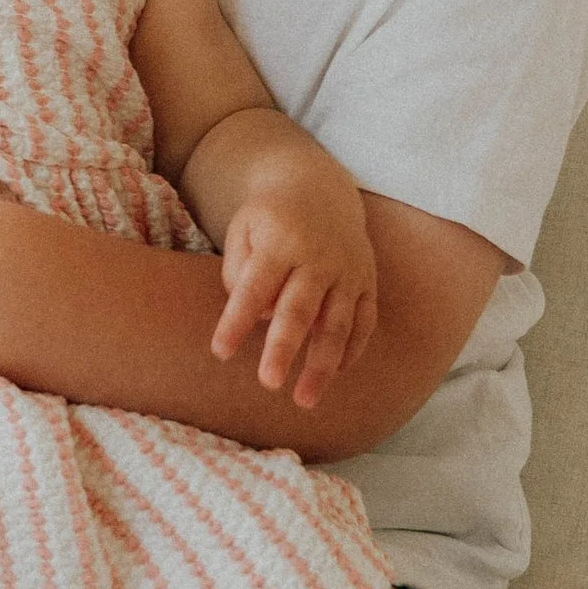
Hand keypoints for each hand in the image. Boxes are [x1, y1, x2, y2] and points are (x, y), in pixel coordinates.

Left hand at [212, 182, 380, 409]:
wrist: (319, 187)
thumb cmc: (269, 218)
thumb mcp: (242, 228)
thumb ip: (238, 271)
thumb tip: (257, 318)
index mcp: (280, 242)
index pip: (254, 287)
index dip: (237, 320)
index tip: (220, 352)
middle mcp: (318, 257)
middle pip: (299, 309)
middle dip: (284, 348)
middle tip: (269, 384)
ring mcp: (348, 269)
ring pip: (337, 323)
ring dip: (322, 364)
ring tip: (305, 401)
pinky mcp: (367, 280)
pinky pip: (365, 321)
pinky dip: (352, 350)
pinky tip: (335, 374)